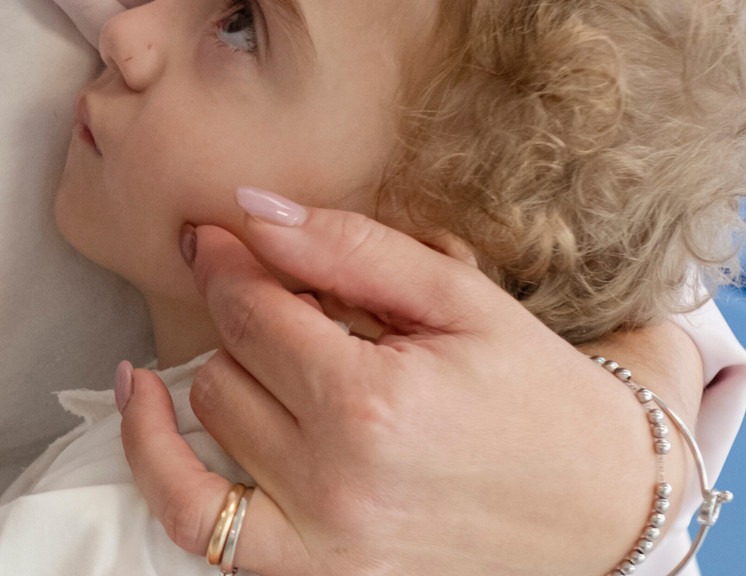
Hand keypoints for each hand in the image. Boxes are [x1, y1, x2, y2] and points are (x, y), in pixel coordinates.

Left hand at [118, 198, 699, 575]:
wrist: (604, 509)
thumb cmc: (537, 396)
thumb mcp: (463, 300)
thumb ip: (352, 249)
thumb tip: (250, 208)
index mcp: (376, 403)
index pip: (252, 308)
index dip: (229, 260)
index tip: (218, 232)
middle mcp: (335, 478)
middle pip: (225, 360)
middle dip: (251, 317)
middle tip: (300, 302)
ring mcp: (318, 540)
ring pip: (210, 418)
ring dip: (231, 375)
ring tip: (283, 355)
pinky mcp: (310, 575)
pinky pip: (191, 518)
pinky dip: (154, 459)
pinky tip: (141, 398)